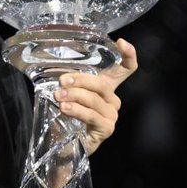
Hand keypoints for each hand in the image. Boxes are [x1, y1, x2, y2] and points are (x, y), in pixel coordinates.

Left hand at [53, 38, 137, 155]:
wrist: (64, 144)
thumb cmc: (67, 115)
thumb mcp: (67, 93)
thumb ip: (68, 81)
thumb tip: (58, 71)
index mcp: (105, 87)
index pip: (125, 69)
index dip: (128, 55)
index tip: (121, 42)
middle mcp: (112, 99)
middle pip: (102, 83)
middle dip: (80, 80)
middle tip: (62, 81)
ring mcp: (111, 114)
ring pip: (94, 99)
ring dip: (74, 95)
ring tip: (58, 97)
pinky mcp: (106, 128)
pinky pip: (91, 115)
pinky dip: (77, 110)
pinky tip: (65, 109)